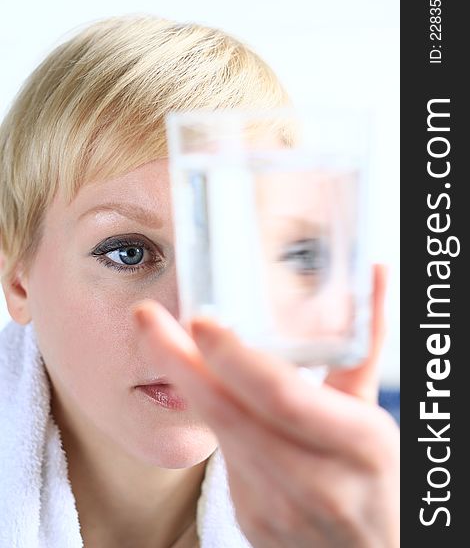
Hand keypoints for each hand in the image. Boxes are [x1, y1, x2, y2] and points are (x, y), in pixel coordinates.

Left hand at [132, 264, 398, 547]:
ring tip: (158, 338)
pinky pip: (223, 456)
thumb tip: (374, 274)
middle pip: (231, 415)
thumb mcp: (375, 411)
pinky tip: (195, 381)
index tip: (199, 319)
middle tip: (146, 317)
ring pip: (219, 435)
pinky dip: (207, 413)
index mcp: (358, 446)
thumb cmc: (384, 475)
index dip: (236, 357)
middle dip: (180, 361)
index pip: (283, 397)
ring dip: (184, 383)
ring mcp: (279, 509)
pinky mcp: (253, 520)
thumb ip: (365, 344)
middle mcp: (315, 483)